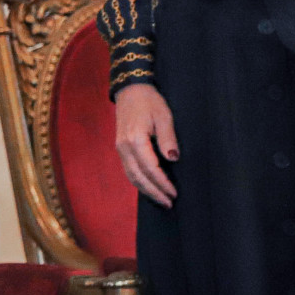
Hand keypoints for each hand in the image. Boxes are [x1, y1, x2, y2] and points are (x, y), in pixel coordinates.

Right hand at [114, 82, 177, 207]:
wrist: (130, 91)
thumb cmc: (149, 101)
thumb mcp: (164, 116)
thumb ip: (168, 138)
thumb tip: (173, 159)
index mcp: (135, 139)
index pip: (150, 168)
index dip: (162, 182)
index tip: (174, 193)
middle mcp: (124, 147)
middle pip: (138, 176)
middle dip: (154, 192)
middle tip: (169, 203)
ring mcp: (120, 148)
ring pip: (131, 175)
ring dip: (145, 190)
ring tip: (160, 199)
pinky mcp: (121, 148)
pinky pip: (128, 170)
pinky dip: (138, 181)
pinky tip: (149, 187)